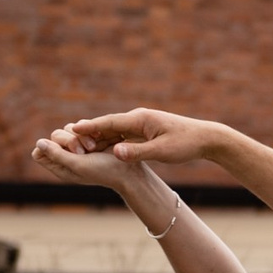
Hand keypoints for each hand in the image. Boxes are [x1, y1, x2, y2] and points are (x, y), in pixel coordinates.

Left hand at [29, 133, 134, 189]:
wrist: (128, 170)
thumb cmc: (103, 171)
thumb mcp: (77, 164)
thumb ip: (56, 154)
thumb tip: (39, 143)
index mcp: (60, 167)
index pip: (39, 154)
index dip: (45, 148)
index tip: (59, 149)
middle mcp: (67, 156)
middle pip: (54, 137)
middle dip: (68, 140)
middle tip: (84, 151)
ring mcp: (78, 146)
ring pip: (67, 129)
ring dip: (80, 135)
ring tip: (94, 146)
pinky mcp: (89, 137)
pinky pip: (80, 126)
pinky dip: (88, 130)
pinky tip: (98, 138)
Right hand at [60, 108, 232, 168]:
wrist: (206, 138)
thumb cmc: (186, 144)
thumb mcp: (162, 151)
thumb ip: (138, 152)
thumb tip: (115, 153)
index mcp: (140, 119)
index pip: (109, 122)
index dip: (89, 126)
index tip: (71, 129)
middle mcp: (138, 119)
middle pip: (108, 125)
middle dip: (88, 131)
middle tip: (66, 136)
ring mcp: (142, 124)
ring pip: (114, 131)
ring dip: (97, 137)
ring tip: (77, 143)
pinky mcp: (146, 131)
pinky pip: (123, 135)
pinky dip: (110, 141)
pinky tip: (100, 148)